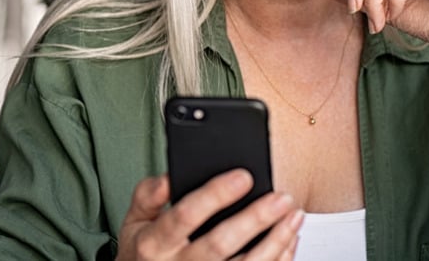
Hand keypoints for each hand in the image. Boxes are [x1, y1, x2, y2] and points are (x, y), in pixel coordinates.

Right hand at [118, 171, 303, 260]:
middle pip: (220, 243)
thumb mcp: (134, 221)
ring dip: (275, 241)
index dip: (215, 196)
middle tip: (281, 198)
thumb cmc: (144, 253)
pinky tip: (288, 240)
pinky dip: (278, 259)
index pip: (186, 216)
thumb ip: (149, 196)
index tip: (243, 177)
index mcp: (155, 244)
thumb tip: (170, 176)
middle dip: (254, 219)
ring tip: (294, 216)